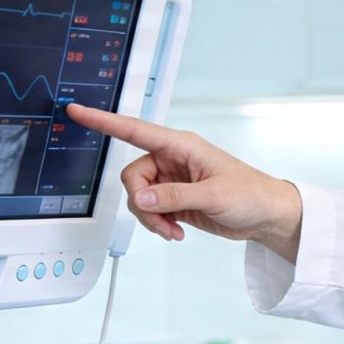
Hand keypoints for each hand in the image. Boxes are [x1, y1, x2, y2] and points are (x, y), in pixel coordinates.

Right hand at [65, 104, 304, 258]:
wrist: (266, 216)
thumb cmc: (250, 194)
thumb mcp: (213, 195)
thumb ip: (173, 197)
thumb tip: (140, 199)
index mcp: (180, 146)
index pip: (134, 130)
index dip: (104, 121)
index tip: (78, 111)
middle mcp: (172, 159)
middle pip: (132, 177)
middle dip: (141, 202)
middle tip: (161, 222)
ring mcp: (171, 180)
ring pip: (138, 197)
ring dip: (150, 218)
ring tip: (173, 231)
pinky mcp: (173, 200)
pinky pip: (150, 210)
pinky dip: (157, 224)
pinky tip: (176, 232)